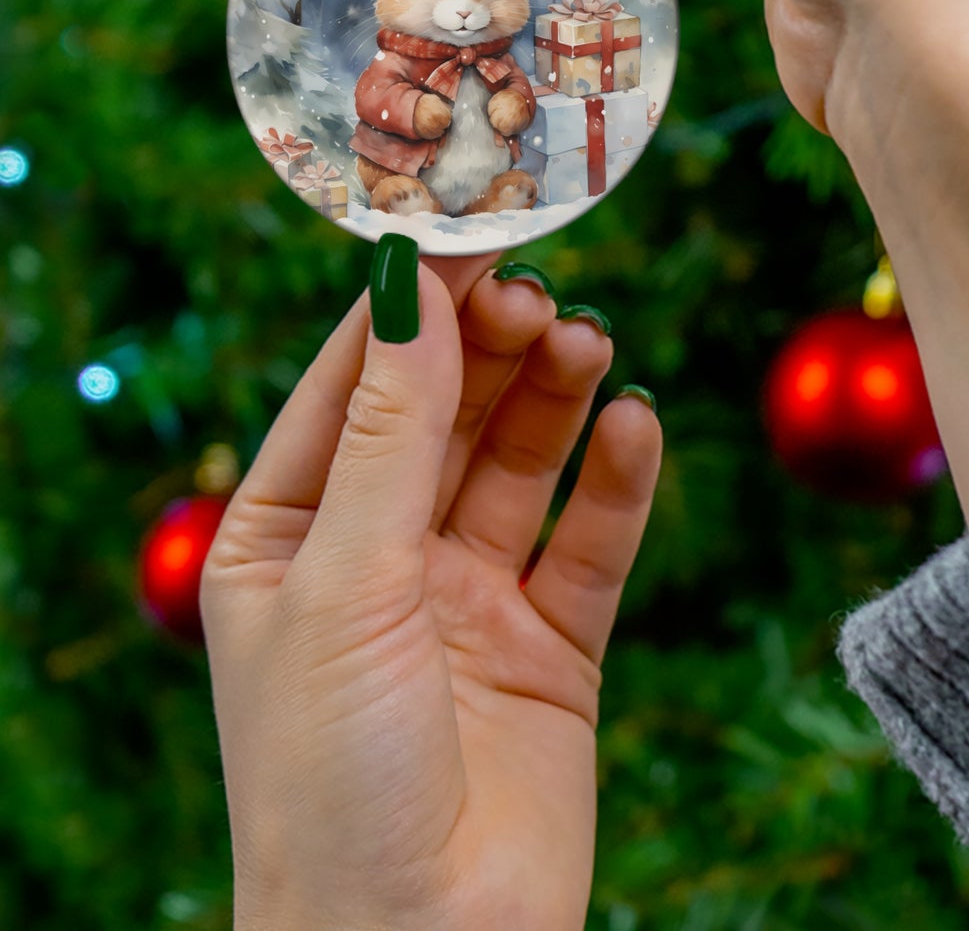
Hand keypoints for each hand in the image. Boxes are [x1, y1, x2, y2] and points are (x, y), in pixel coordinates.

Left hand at [201, 252, 661, 930]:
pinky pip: (591, 542)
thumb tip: (410, 286)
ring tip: (589, 343)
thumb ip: (391, 432)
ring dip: (556, 398)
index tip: (468, 232)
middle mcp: (380, 559)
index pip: (353, 388)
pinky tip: (636, 425)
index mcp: (290, 539)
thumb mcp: (346, 582)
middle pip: (447, 414)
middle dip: (491, 349)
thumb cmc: (331, 778)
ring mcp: (469, 600)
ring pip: (522, 464)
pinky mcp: (553, 646)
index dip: (410, 309)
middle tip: (541, 294)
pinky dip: (617, 481)